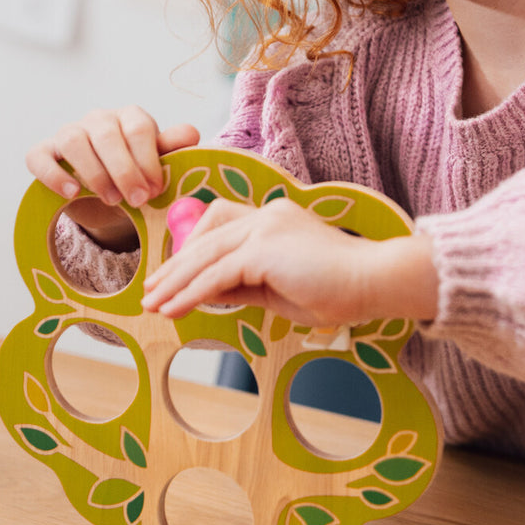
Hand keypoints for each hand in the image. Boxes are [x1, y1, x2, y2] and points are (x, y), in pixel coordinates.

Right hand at [25, 108, 199, 245]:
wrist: (106, 201)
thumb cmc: (136, 178)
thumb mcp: (156, 167)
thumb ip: (172, 150)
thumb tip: (191, 134)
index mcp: (129, 118)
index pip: (138, 128)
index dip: (148, 160)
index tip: (156, 190)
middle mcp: (98, 120)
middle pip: (107, 135)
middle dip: (125, 170)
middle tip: (138, 201)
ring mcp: (68, 133)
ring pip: (73, 140)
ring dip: (94, 172)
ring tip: (111, 199)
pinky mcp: (44, 152)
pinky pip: (39, 156)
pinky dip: (54, 174)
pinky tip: (71, 193)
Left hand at [141, 197, 438, 325]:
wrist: (375, 282)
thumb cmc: (339, 290)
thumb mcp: (280, 290)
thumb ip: (244, 286)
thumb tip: (205, 293)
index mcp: (272, 218)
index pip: (220, 226)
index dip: (191, 250)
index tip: (172, 276)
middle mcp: (265, 214)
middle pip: (204, 238)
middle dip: (173, 268)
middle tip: (150, 291)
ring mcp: (264, 228)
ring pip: (205, 256)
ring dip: (174, 282)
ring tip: (152, 304)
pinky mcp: (263, 250)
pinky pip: (216, 275)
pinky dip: (190, 294)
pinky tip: (173, 310)